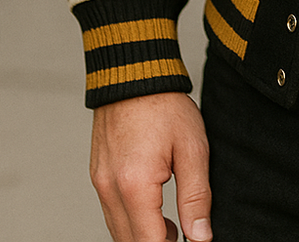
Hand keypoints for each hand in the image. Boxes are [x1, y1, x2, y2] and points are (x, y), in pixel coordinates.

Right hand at [90, 92, 211, 241]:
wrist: (134, 72)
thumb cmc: (165, 105)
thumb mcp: (193, 148)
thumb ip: (196, 197)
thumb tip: (201, 237)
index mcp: (135, 185)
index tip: (189, 241)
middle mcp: (110, 189)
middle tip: (183, 236)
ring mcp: (100, 182)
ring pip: (118, 230)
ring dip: (143, 235)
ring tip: (173, 227)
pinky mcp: (97, 175)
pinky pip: (112, 211)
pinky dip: (131, 219)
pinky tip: (153, 208)